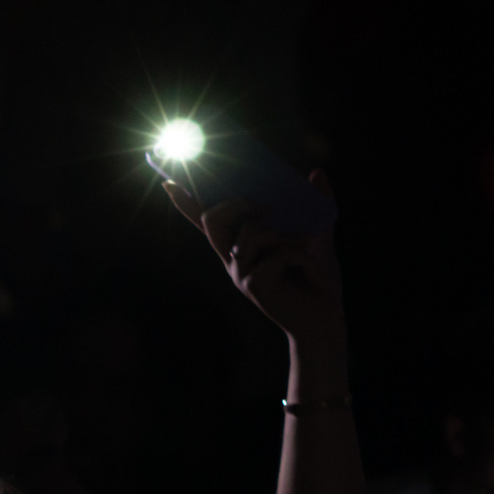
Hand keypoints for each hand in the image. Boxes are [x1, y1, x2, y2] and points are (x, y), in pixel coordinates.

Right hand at [164, 172, 346, 348]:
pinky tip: (309, 270)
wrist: (324, 320)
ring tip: (304, 247)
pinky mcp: (254, 285)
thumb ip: (315, 206)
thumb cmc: (317, 281)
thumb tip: (316, 173)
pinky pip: (276, 253)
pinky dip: (300, 255)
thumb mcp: (317, 236)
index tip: (169, 184)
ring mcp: (240, 274)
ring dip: (283, 235)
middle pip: (213, 220)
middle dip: (237, 203)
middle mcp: (234, 261)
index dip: (187, 205)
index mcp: (242, 249)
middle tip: (266, 206)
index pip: (209, 224)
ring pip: (251, 232)